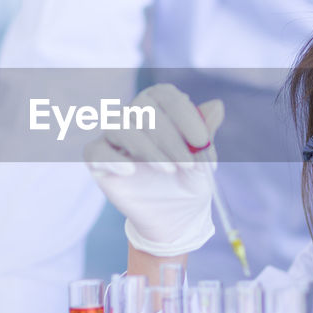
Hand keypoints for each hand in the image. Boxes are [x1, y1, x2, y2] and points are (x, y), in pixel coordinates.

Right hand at [84, 83, 224, 256]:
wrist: (175, 216)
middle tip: (189, 165)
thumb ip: (206, 132)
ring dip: (147, 148)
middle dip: (170, 138)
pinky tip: (131, 171)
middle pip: (143, 109)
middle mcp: (133, 114)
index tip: (202, 141)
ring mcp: (113, 136)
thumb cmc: (189, 180)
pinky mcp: (98, 159)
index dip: (185, 116)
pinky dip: (112, 159)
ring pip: (119, 126)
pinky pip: (95, 151)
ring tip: (169, 171)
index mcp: (159, 105)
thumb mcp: (203, 158)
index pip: (167, 96)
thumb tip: (217, 106)